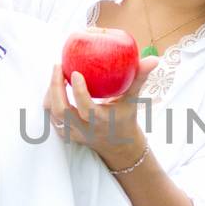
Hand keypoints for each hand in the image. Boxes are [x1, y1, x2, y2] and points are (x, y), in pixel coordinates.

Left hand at [43, 57, 158, 168]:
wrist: (118, 146)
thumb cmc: (125, 117)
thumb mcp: (133, 100)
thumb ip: (139, 78)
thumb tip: (153, 59)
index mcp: (102, 121)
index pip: (87, 109)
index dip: (79, 91)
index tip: (75, 72)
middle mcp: (85, 130)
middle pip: (62, 111)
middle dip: (55, 88)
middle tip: (58, 66)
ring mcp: (73, 133)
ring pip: (53, 114)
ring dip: (51, 93)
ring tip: (57, 74)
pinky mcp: (65, 134)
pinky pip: (51, 117)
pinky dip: (51, 100)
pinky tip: (55, 86)